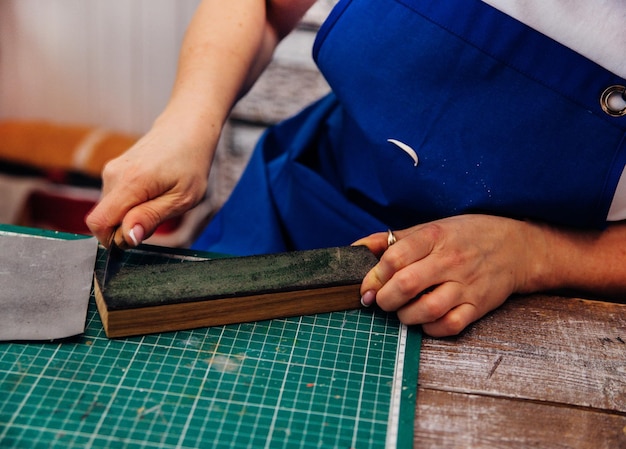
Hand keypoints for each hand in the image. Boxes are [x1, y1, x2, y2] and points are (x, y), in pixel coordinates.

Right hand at [85, 122, 212, 247]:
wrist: (187, 129)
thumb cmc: (190, 163)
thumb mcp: (181, 198)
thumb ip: (151, 218)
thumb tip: (127, 238)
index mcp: (130, 182)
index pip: (98, 223)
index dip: (115, 239)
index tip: (141, 234)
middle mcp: (113, 174)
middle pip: (105, 219)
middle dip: (127, 227)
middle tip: (159, 211)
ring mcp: (111, 171)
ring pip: (111, 210)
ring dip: (132, 214)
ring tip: (160, 198)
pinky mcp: (113, 170)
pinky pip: (115, 199)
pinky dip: (131, 203)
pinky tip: (153, 190)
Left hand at [355, 215, 545, 336]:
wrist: (517, 247)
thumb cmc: (465, 236)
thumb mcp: (429, 227)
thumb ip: (391, 240)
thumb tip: (356, 249)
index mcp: (434, 237)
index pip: (394, 258)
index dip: (373, 276)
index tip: (366, 287)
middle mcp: (450, 260)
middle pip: (406, 285)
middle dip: (384, 299)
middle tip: (380, 302)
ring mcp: (466, 285)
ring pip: (426, 309)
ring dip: (405, 316)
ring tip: (402, 312)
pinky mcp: (478, 306)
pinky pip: (450, 325)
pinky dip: (431, 328)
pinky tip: (425, 320)